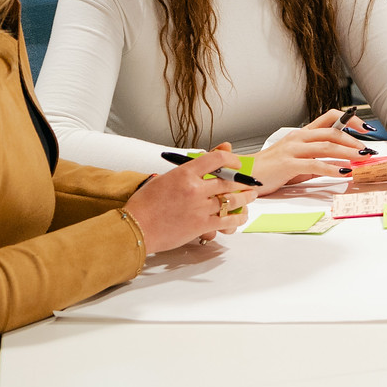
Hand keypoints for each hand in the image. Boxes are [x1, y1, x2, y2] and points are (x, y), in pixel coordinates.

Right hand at [126, 144, 250, 252]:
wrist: (136, 228)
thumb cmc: (145, 205)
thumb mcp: (165, 179)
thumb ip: (188, 170)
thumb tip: (202, 162)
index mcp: (184, 174)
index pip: (216, 159)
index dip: (231, 159)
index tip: (236, 164)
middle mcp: (195, 189)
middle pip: (229, 182)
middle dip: (243, 182)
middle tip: (249, 183)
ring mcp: (200, 208)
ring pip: (232, 200)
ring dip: (245, 198)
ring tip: (251, 196)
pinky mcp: (201, 225)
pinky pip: (227, 220)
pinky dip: (238, 218)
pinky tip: (242, 216)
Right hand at [250, 107, 361, 192]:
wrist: (246, 175)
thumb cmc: (272, 170)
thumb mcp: (300, 163)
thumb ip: (321, 163)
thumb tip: (343, 165)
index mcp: (302, 134)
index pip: (330, 118)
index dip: (349, 120)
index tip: (366, 128)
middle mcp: (298, 137)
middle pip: (332, 132)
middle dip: (353, 140)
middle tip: (368, 150)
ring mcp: (292, 149)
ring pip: (326, 146)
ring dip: (347, 152)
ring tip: (361, 159)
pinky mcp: (287, 163)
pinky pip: (314, 164)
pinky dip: (332, 168)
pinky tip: (344, 172)